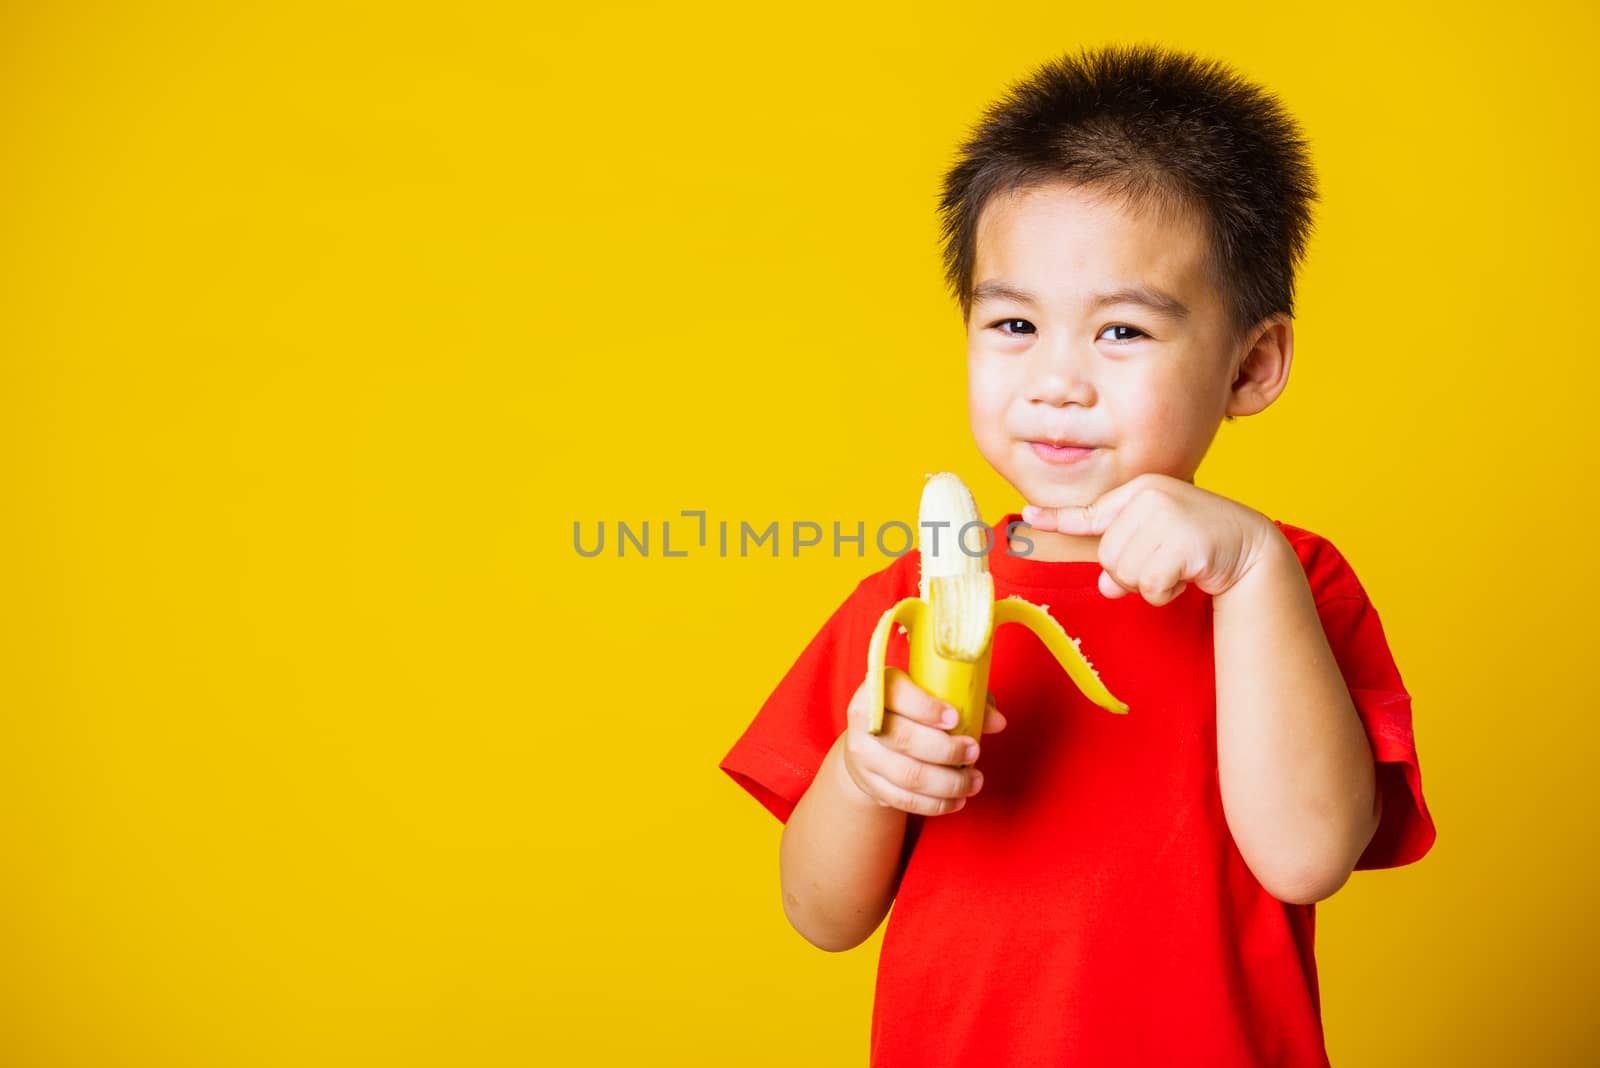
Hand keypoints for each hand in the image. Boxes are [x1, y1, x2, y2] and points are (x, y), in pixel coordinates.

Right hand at [839, 668, 1006, 816]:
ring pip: (909, 775)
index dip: (927, 708)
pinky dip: (936, 804)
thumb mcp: (933, 694)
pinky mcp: (871, 785)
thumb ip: (967, 701)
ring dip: (948, 783)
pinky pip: (905, 800)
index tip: (956, 719)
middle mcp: (864, 722)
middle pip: (905, 740)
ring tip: (974, 781)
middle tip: (975, 751)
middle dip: (946, 750)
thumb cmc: (910, 711)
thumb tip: (997, 722)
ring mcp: (864, 756)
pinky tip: (958, 800)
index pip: (898, 695)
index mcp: (878, 689)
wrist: (870, 742)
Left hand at [1021, 473, 1278, 604]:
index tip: (1027, 516)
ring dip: (1150, 584)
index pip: (1091, 512)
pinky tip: (1189, 576)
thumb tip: (1107, 586)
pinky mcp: (1183, 541)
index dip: (1056, 518)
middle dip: (1132, 573)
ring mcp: (1166, 516)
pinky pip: (1149, 586)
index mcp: (1139, 492)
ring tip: (1179, 567)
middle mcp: (1148, 497)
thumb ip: (1126, 561)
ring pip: (1125, 574)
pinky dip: (1165, 593)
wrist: (1251, 546)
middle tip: (1166, 563)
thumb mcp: (1157, 545)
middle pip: (1108, 557)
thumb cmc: (1199, 544)